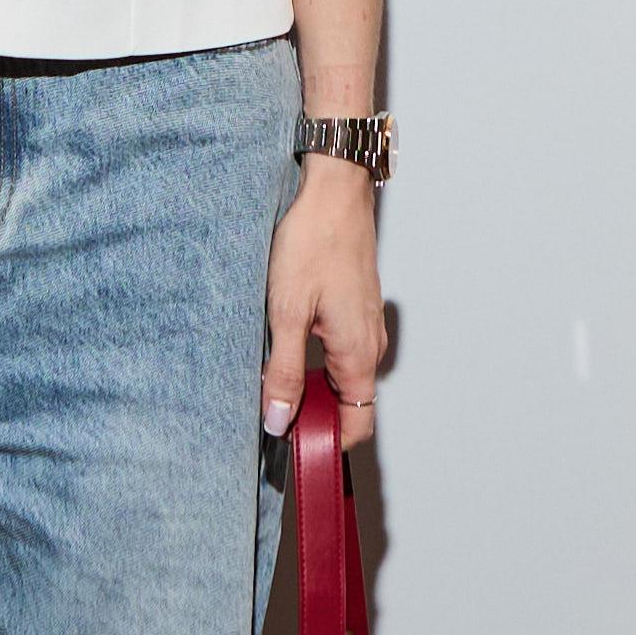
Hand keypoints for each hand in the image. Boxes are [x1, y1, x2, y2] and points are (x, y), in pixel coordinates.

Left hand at [262, 158, 385, 448]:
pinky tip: (280, 343)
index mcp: (358, 353)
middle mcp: (368, 342)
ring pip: (339, 374)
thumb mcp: (286, 312)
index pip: (357, 423)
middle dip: (311, 415)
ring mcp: (362, 323)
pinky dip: (311, 357)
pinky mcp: (351, 305)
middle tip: (267, 413)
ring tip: (268, 377)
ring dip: (307, 384)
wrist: (331, 188)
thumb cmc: (313, 239)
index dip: (327, 443)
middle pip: (346, 402)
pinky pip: (335, 348)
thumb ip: (282, 370)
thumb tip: (279, 419)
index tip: (291, 446)